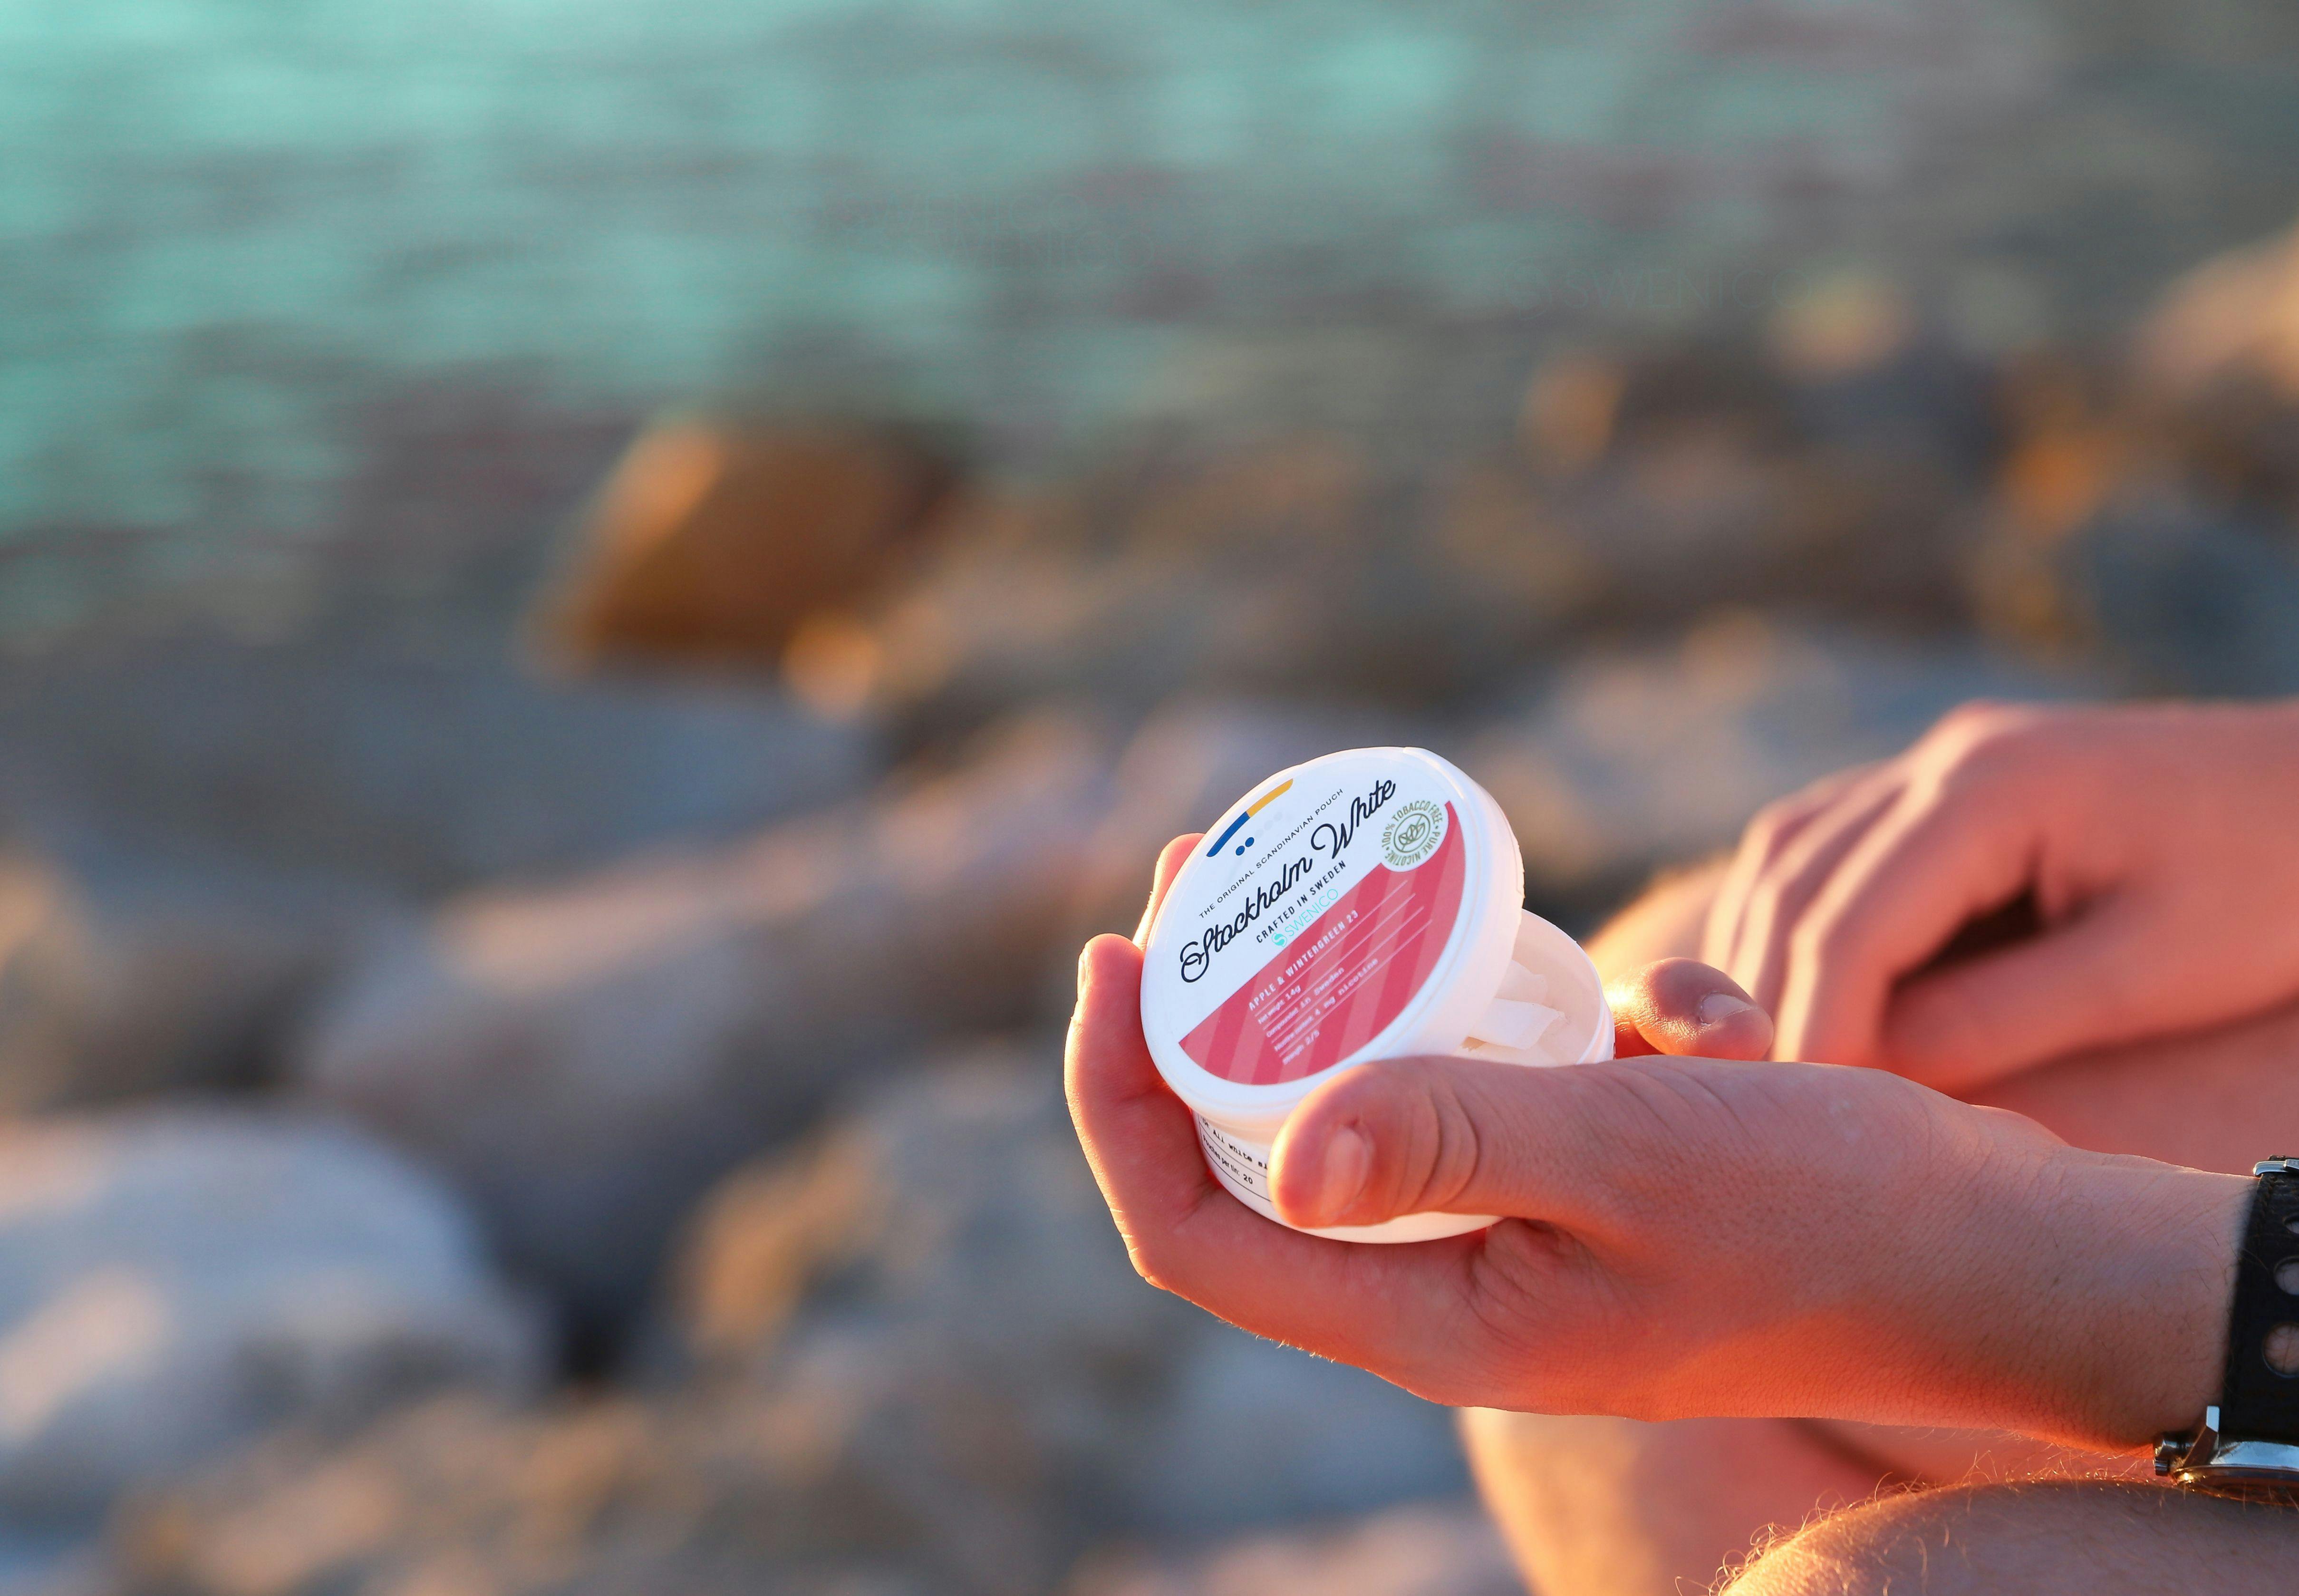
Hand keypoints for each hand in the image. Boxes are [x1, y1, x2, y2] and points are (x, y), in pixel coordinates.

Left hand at [1069, 835, 2243, 1449]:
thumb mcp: (1636, 1159)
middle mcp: (1450, 1286)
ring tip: (1350, 866)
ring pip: (1378, 1099)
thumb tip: (1283, 1159)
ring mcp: (1517, 1233)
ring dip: (1361, 995)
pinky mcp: (1586, 1178)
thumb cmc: (1832, 1218)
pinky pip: (1517, 1084)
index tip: (1107, 954)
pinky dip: (1564, 1021)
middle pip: (1256, 1151)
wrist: (1994, 1259)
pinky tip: (1678, 1009)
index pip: (1195, 1236)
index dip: (1118, 1102)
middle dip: (1206, 1014)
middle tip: (1196, 863)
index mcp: (1429, 1320)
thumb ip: (1461, 1142)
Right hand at [1702, 699, 2298, 1091]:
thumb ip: (1999, 1020)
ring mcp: (1943, 761)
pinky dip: (1798, 922)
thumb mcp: (2149, 973)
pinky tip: (1798, 992)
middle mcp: (1944, 757)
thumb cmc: (2275, 888)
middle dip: (1761, 994)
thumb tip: (1873, 1072)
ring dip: (1760, 954)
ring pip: (1791, 856)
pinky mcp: (1953, 785)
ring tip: (1757, 1059)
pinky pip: (1831, 847)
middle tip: (1751, 1105)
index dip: (1810, 1026)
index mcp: (1993, 786)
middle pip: (1796, 880)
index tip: (1795, 1123)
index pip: (1850, 920)